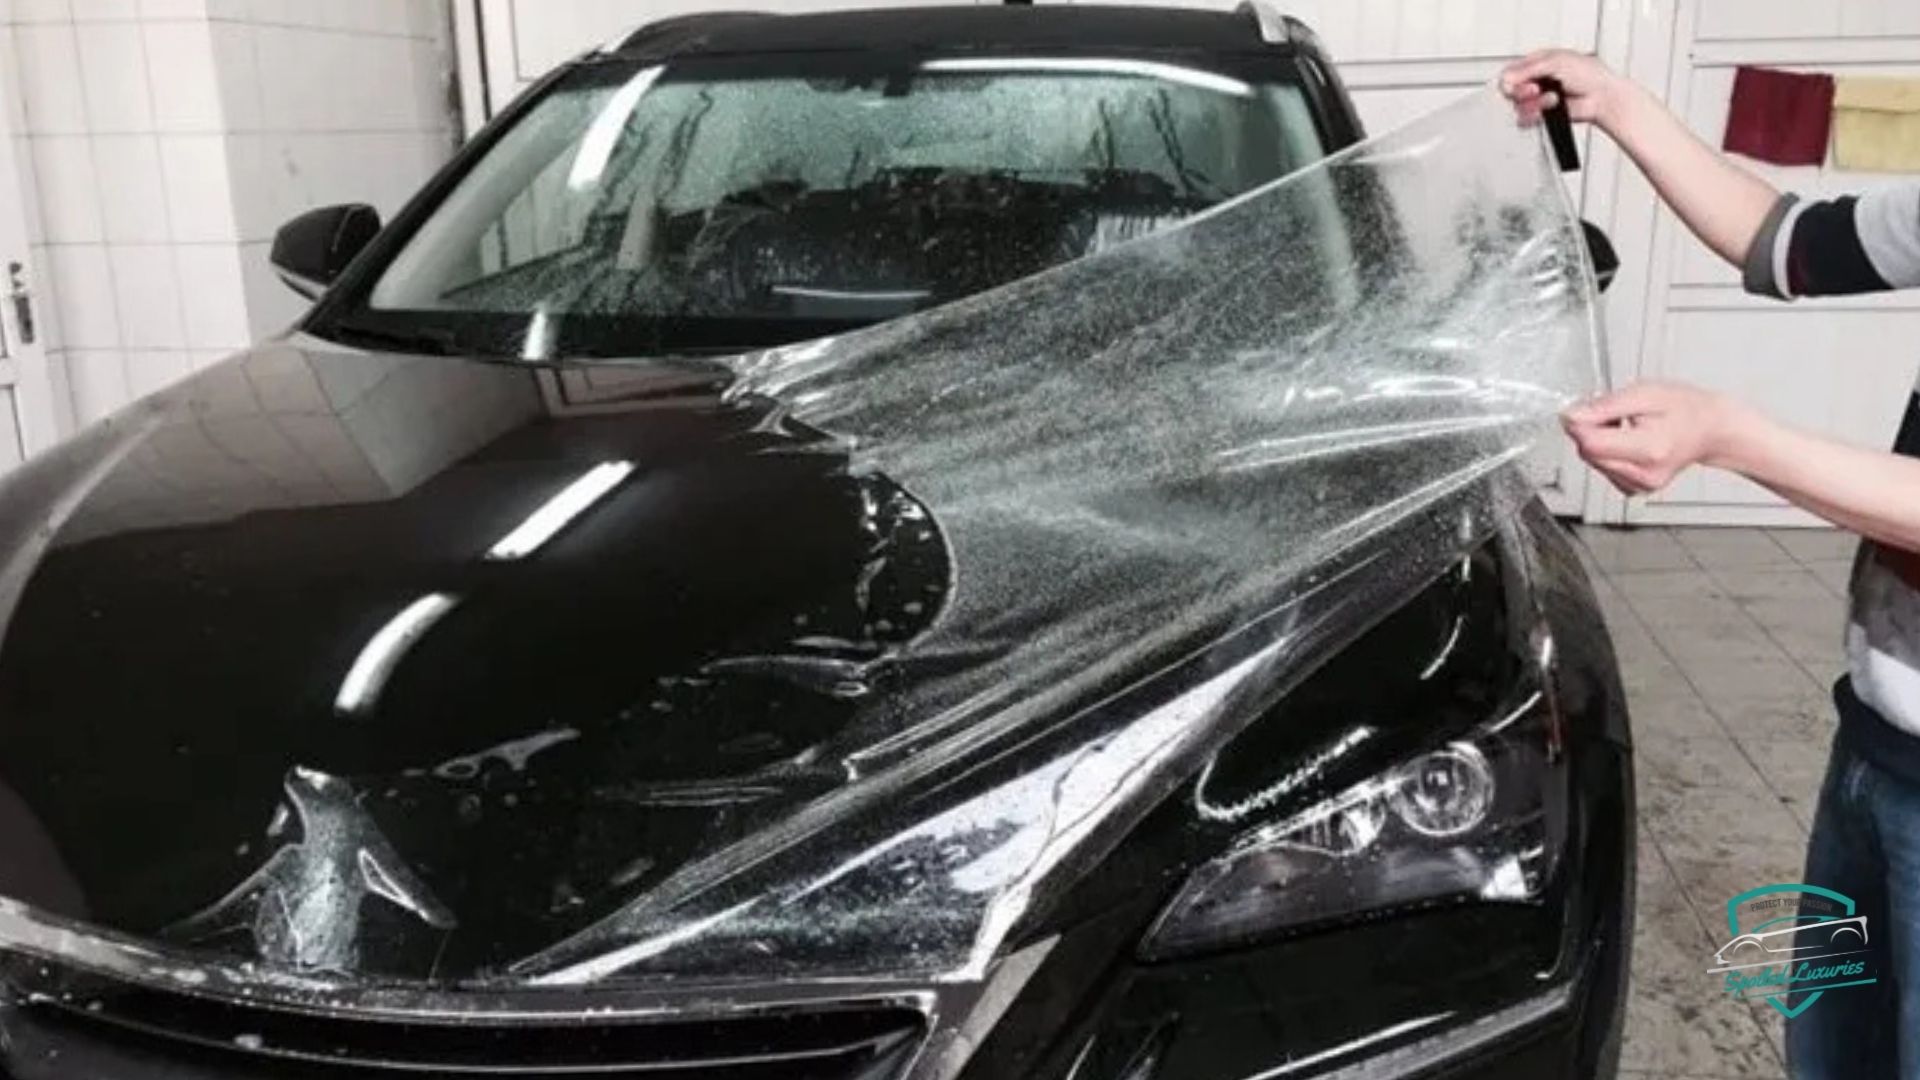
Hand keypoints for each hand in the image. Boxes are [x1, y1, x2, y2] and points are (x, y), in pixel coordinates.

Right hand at [1500, 49, 1622, 130]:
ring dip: (1534, 103)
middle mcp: (1535, 81)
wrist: (1602, 97)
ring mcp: (1538, 99)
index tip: (1519, 81)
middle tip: (1536, 89)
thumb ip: (1528, 69)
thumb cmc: (1589, 75)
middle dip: (1522, 91)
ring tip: (1552, 99)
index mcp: (1536, 63)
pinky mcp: (1542, 115)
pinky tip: (1547, 110)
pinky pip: (1525, 120)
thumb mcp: (1556, 61)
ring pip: (1517, 106)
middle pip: (1510, 90)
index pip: (1510, 72)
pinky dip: (1534, 116)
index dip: (1511, 78)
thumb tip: (1506, 78)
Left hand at [1560, 381, 1755, 495]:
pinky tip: (1627, 441)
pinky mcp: (1635, 489)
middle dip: (1592, 430)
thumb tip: (1571, 416)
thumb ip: (1604, 406)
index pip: (1591, 444)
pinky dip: (1608, 453)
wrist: (1711, 428)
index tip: (1582, 409)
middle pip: (1589, 454)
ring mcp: (1640, 486)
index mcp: (1649, 450)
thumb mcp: (1644, 394)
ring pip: (1594, 462)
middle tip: (1615, 414)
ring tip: (1626, 426)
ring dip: (1600, 441)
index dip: (1579, 424)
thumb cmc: (1685, 408)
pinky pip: (1604, 469)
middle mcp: (1644, 475)